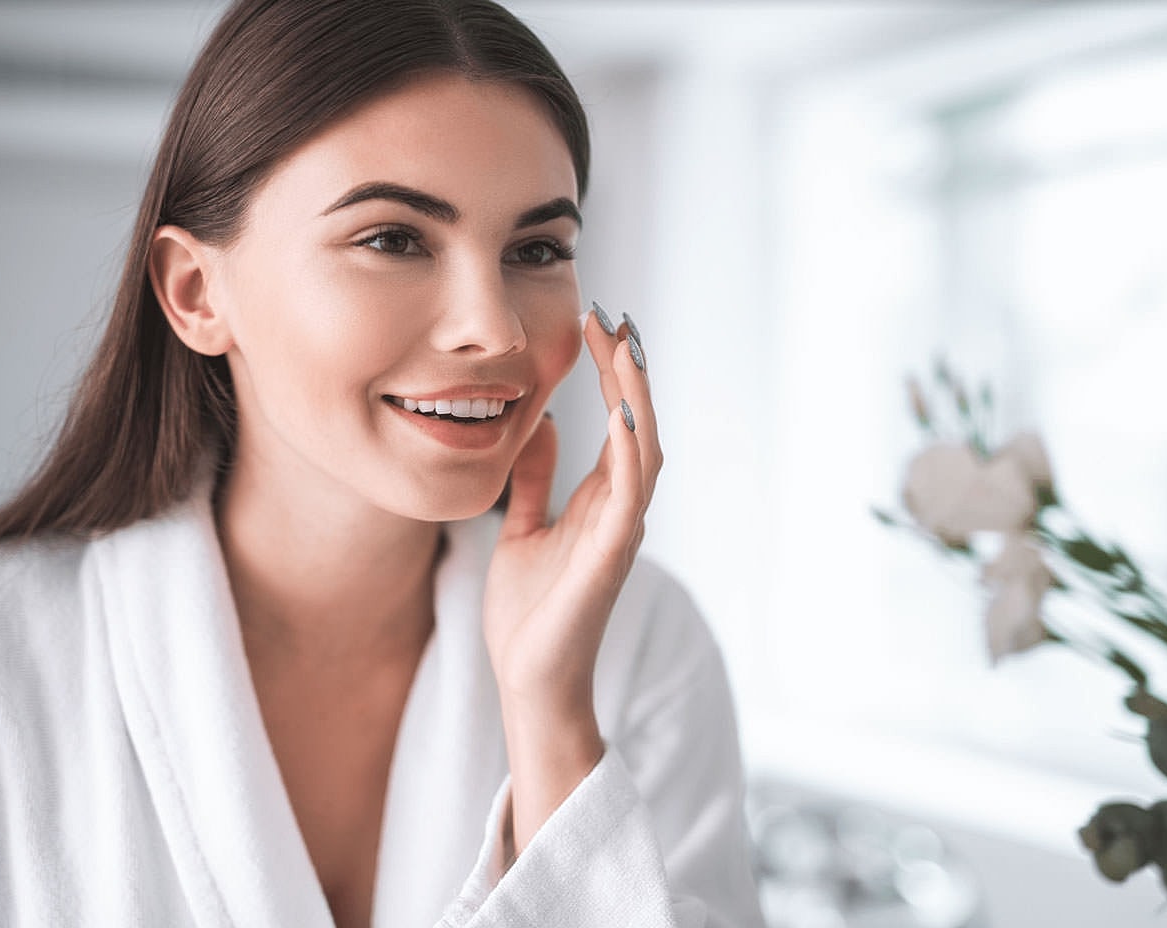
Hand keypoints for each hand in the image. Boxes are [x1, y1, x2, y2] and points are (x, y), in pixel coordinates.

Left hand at [482, 307, 660, 853]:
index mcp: (600, 499)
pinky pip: (631, 493)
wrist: (530, 680)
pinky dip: (632, 451)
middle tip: (614, 314)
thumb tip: (535, 428)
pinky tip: (622, 410)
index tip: (594, 321)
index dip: (608, 371)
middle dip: (627, 367)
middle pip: (636, 421)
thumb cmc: (529, 613)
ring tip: (625, 344)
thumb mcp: (523, 530)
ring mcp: (621, 529)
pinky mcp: (612, 554)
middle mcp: (620, 507)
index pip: (614, 420)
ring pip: (643, 448)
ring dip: (636, 394)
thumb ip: (536, 482)